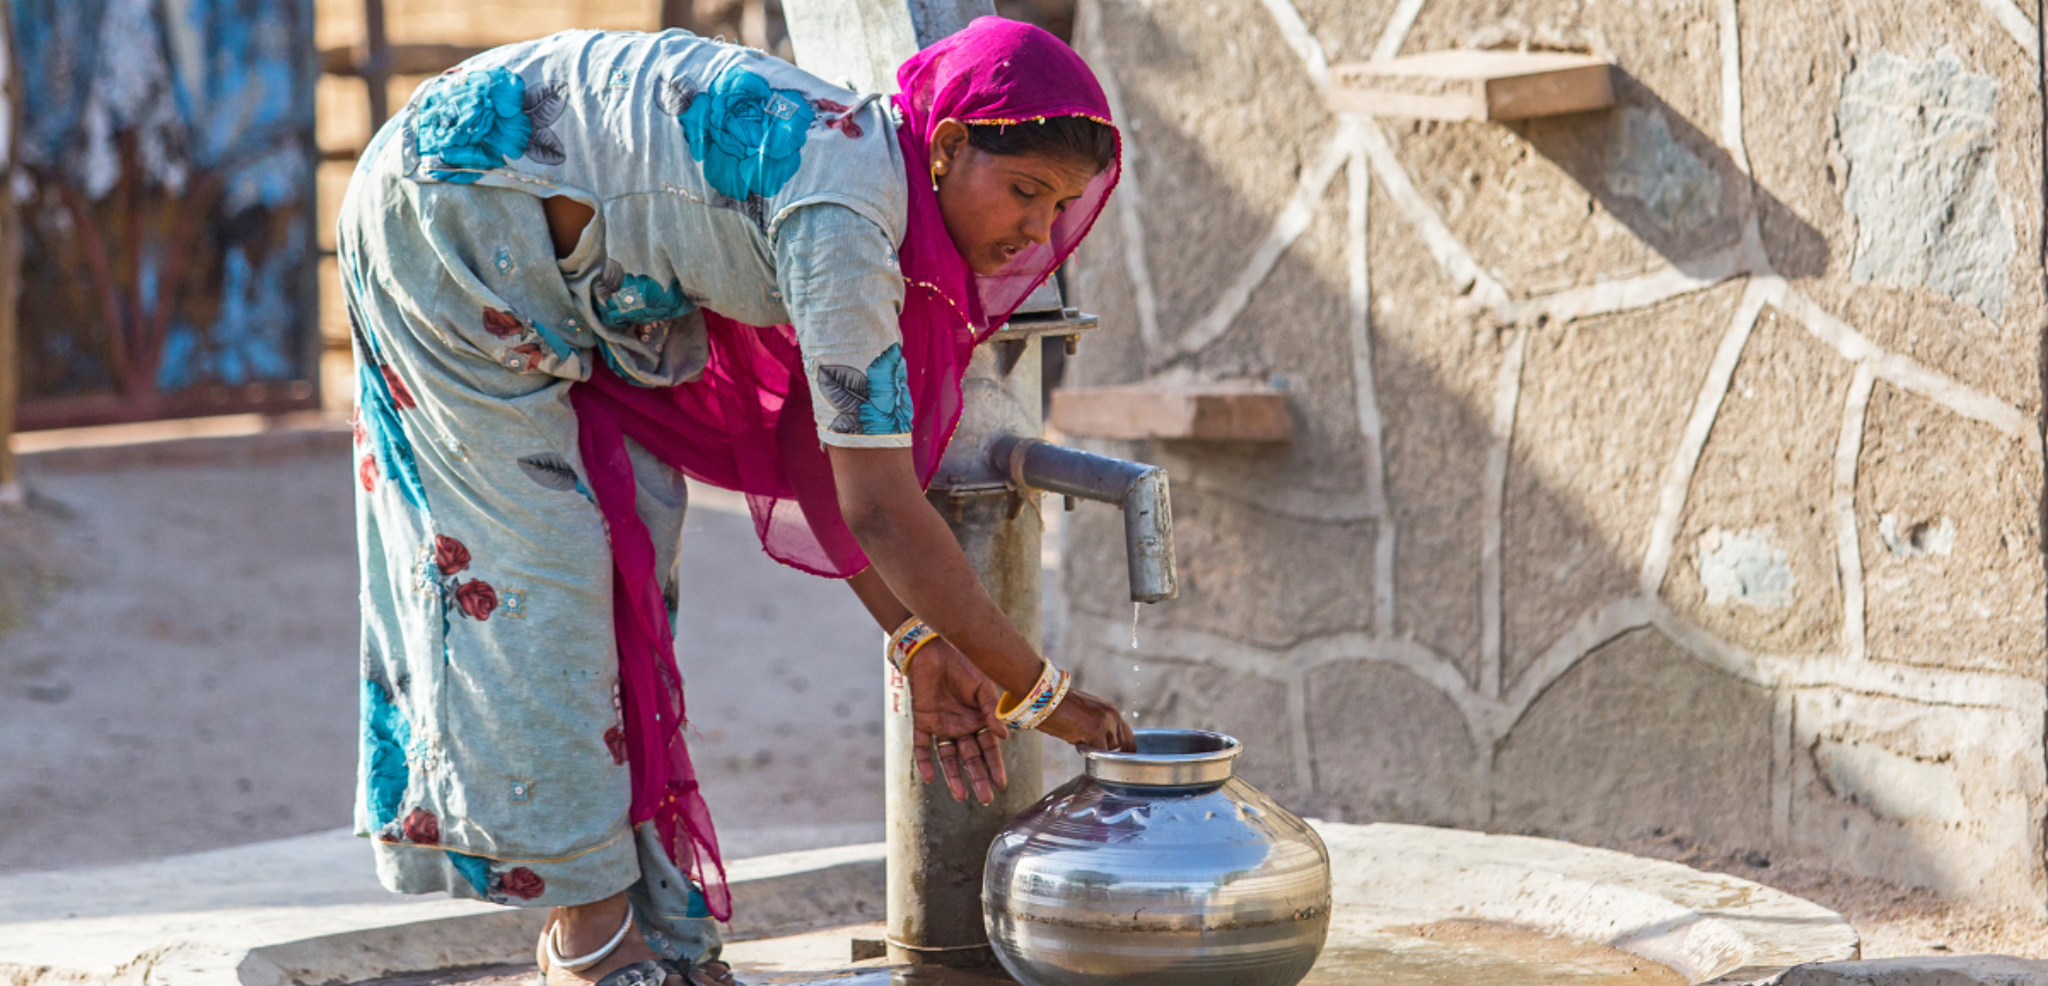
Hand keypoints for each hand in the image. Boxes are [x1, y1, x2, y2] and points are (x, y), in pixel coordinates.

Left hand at [907, 638, 1010, 804]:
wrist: (935, 648)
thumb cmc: (963, 664)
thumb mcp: (982, 687)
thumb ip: (990, 711)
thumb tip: (1004, 737)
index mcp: (979, 719)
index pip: (988, 749)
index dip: (994, 767)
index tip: (1000, 785)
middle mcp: (961, 726)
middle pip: (970, 758)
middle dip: (978, 778)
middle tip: (985, 799)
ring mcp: (941, 725)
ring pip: (948, 757)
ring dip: (953, 776)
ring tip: (960, 796)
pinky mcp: (922, 721)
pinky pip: (922, 745)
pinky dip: (924, 761)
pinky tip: (929, 778)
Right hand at [1038, 686, 1134, 752]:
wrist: (1048, 699)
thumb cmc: (1061, 707)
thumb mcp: (1087, 713)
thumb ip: (1099, 726)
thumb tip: (1103, 745)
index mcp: (1111, 710)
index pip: (1127, 734)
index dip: (1125, 748)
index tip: (1122, 757)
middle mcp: (1112, 716)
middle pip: (1119, 744)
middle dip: (1108, 749)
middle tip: (1091, 746)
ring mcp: (1105, 725)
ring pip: (1108, 750)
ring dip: (1096, 749)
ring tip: (1079, 736)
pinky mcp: (1096, 733)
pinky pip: (1098, 753)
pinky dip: (1087, 751)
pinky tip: (1076, 739)